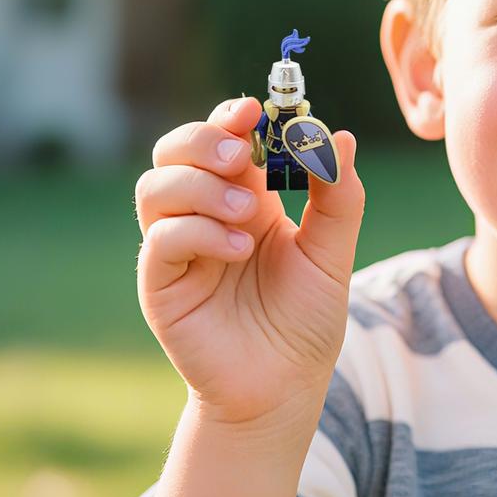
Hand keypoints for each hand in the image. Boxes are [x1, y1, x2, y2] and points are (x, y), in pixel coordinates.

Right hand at [134, 97, 364, 425]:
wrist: (284, 387)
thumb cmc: (306, 319)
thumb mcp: (332, 252)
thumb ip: (339, 196)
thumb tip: (339, 134)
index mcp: (247, 196)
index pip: (224, 137)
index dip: (233, 116)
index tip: (257, 109)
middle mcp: (205, 213)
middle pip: (175, 148)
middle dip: (205, 139)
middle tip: (243, 154)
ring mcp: (178, 246)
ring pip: (156, 185)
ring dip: (203, 186)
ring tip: (250, 214)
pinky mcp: (161, 282)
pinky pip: (161, 237)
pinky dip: (198, 231)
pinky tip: (238, 248)